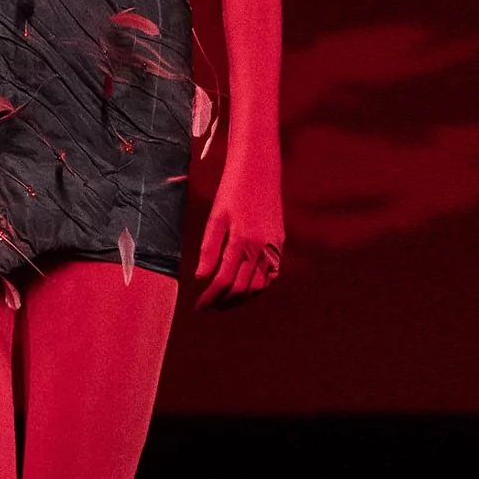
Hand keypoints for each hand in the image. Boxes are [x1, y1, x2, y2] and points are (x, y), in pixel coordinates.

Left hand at [195, 160, 284, 310]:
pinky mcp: (279, 244)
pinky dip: (259, 287)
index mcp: (241, 241)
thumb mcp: (215, 217)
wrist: (259, 170)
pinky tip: (245, 289)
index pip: (223, 281)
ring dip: (241, 299)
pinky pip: (271, 275)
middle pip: (241, 288)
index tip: (199, 308)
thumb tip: (202, 278)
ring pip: (259, 286)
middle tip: (208, 308)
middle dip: (223, 302)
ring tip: (224, 303)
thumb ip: (209, 249)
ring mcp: (273, 247)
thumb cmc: (231, 191)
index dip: (209, 298)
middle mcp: (260, 248)